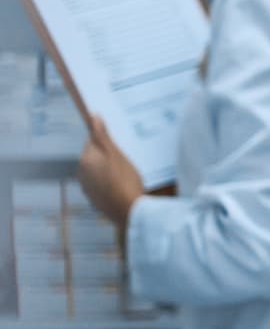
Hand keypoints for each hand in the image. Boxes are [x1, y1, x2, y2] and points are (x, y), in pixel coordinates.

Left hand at [77, 116, 143, 230]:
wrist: (129, 211)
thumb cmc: (125, 181)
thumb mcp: (116, 154)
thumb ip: (103, 136)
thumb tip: (93, 117)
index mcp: (85, 160)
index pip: (93, 141)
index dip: (108, 141)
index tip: (122, 144)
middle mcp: (81, 173)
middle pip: (95, 156)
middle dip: (108, 155)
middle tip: (127, 158)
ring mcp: (87, 187)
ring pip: (98, 170)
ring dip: (109, 169)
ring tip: (126, 173)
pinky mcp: (94, 198)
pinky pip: (101, 183)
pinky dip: (109, 182)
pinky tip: (123, 185)